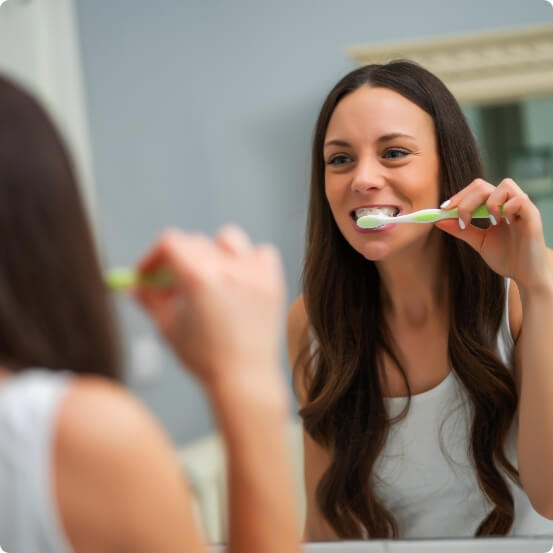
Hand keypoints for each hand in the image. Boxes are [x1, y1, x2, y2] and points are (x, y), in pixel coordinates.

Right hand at [133, 226, 285, 390]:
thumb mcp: (168, 326)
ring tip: (209, 279)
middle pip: (194, 242)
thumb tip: (133, 285)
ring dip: (213, 252)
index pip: (170, 242)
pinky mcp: (273, 280)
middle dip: (178, 261)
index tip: (149, 274)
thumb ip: (148, 299)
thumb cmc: (205, 358)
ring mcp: (254, 272)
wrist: (245, 378)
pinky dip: (248, 260)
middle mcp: (228, 267)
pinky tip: (239, 280)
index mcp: (198, 276)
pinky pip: (261, 253)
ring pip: (228, 240)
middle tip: (173, 286)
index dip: (153, 257)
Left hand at [434, 178, 551, 291]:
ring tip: (488, 222)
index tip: (444, 210)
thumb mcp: (478, 242)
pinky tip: (503, 223)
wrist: (526, 275)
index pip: (475, 190)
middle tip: (460, 217)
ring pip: (505, 185)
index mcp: (496, 207)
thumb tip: (439, 221)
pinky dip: (506, 207)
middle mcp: (508, 203)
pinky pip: (519, 199)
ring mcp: (522, 208)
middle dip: (466, 199)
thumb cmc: (507, 257)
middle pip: (483, 185)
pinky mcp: (532, 216)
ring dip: (489, 202)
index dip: (458, 197)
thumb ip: (461, 230)